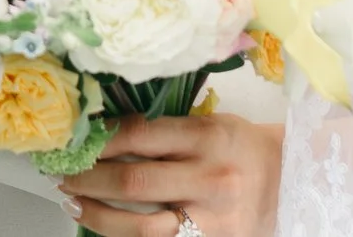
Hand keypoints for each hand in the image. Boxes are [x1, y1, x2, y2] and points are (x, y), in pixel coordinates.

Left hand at [58, 113, 281, 236]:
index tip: (75, 140)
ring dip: (97, 215)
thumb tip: (104, 131)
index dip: (99, 139)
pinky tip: (104, 226)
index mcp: (209, 137)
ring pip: (140, 227)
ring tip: (73, 203)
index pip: (141, 134)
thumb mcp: (213, 125)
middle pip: (133, 181)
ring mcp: (212, 220)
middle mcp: (211, 178)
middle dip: (87, 178)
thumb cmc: (242, 149)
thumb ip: (168, 129)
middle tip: (61, 174)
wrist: (291, 184)